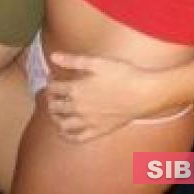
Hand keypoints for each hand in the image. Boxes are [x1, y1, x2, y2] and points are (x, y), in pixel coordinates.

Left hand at [46, 52, 165, 142]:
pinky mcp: (99, 131)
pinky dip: (67, 136)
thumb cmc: (122, 74)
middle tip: (52, 93)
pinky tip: (65, 131)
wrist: (143, 93)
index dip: (50, 81)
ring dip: (55, 117)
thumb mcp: (96, 62)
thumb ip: (72, 60)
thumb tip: (53, 56)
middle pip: (55, 106)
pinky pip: (78, 138)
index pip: (53, 88)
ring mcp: (88, 122)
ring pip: (62, 124)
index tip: (52, 77)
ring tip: (55, 112)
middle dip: (50, 99)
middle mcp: (79, 108)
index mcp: (77, 89)